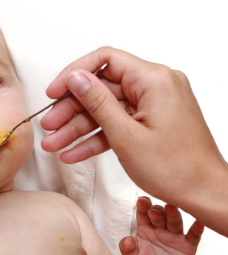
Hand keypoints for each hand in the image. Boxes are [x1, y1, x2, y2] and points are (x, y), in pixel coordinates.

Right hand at [41, 47, 227, 235]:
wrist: (204, 194)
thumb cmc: (177, 168)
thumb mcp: (126, 136)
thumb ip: (97, 102)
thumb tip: (76, 77)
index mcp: (154, 80)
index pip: (106, 60)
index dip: (75, 73)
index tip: (55, 91)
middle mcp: (155, 86)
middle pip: (102, 88)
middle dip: (72, 110)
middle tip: (50, 125)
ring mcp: (152, 104)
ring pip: (106, 109)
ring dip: (79, 127)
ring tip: (54, 143)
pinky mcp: (150, 120)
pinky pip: (117, 123)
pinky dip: (97, 136)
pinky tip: (75, 152)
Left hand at [119, 197, 203, 254]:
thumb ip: (127, 249)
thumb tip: (128, 240)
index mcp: (145, 228)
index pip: (143, 214)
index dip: (142, 206)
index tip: (142, 201)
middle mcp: (160, 229)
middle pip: (159, 215)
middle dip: (157, 211)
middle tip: (154, 211)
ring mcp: (174, 236)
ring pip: (175, 221)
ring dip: (173, 214)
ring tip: (171, 207)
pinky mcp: (187, 246)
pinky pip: (193, 236)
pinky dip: (197, 229)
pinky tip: (199, 221)